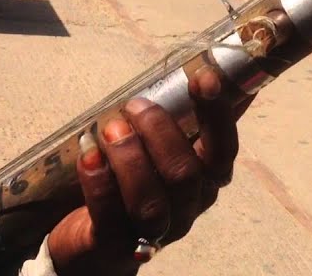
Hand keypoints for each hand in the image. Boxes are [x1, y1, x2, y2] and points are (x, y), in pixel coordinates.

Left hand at [46, 67, 249, 274]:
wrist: (94, 243)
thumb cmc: (134, 183)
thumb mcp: (161, 149)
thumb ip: (187, 115)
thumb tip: (217, 67)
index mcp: (203, 182)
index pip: (223, 152)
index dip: (217, 115)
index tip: (202, 78)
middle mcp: (184, 210)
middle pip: (185, 175)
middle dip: (160, 132)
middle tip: (135, 105)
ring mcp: (150, 232)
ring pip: (150, 201)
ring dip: (130, 157)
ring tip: (111, 128)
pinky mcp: (113, 244)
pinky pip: (109, 214)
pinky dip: (98, 180)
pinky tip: (88, 153)